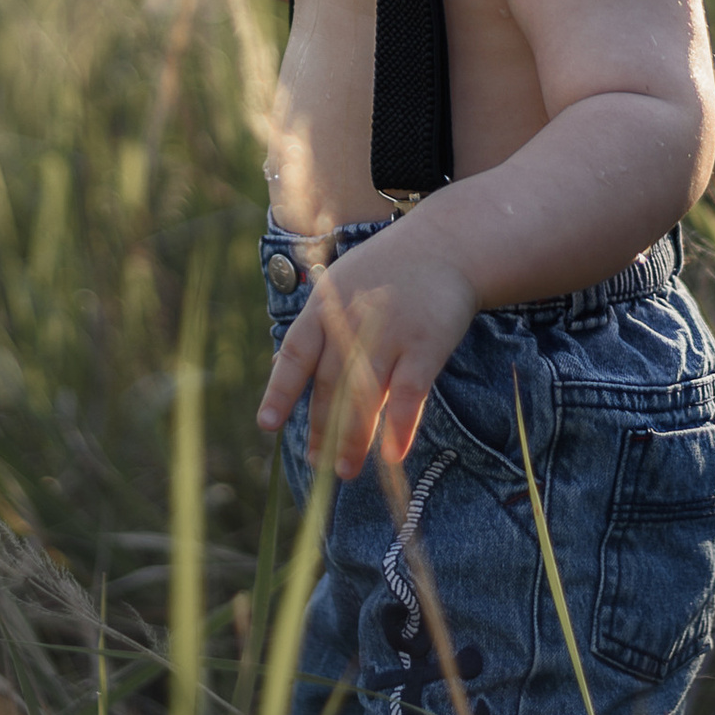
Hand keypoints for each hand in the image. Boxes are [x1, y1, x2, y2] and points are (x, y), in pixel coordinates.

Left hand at [256, 220, 480, 478]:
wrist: (447, 244)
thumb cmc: (387, 269)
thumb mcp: (339, 285)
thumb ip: (313, 329)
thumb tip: (274, 371)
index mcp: (326, 305)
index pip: (296, 353)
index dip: (280, 390)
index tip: (267, 425)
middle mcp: (353, 320)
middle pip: (330, 384)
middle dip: (322, 428)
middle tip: (316, 464)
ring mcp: (391, 332)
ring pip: (365, 396)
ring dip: (354, 439)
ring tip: (345, 470)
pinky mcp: (426, 344)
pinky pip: (409, 394)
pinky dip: (399, 426)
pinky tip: (392, 454)